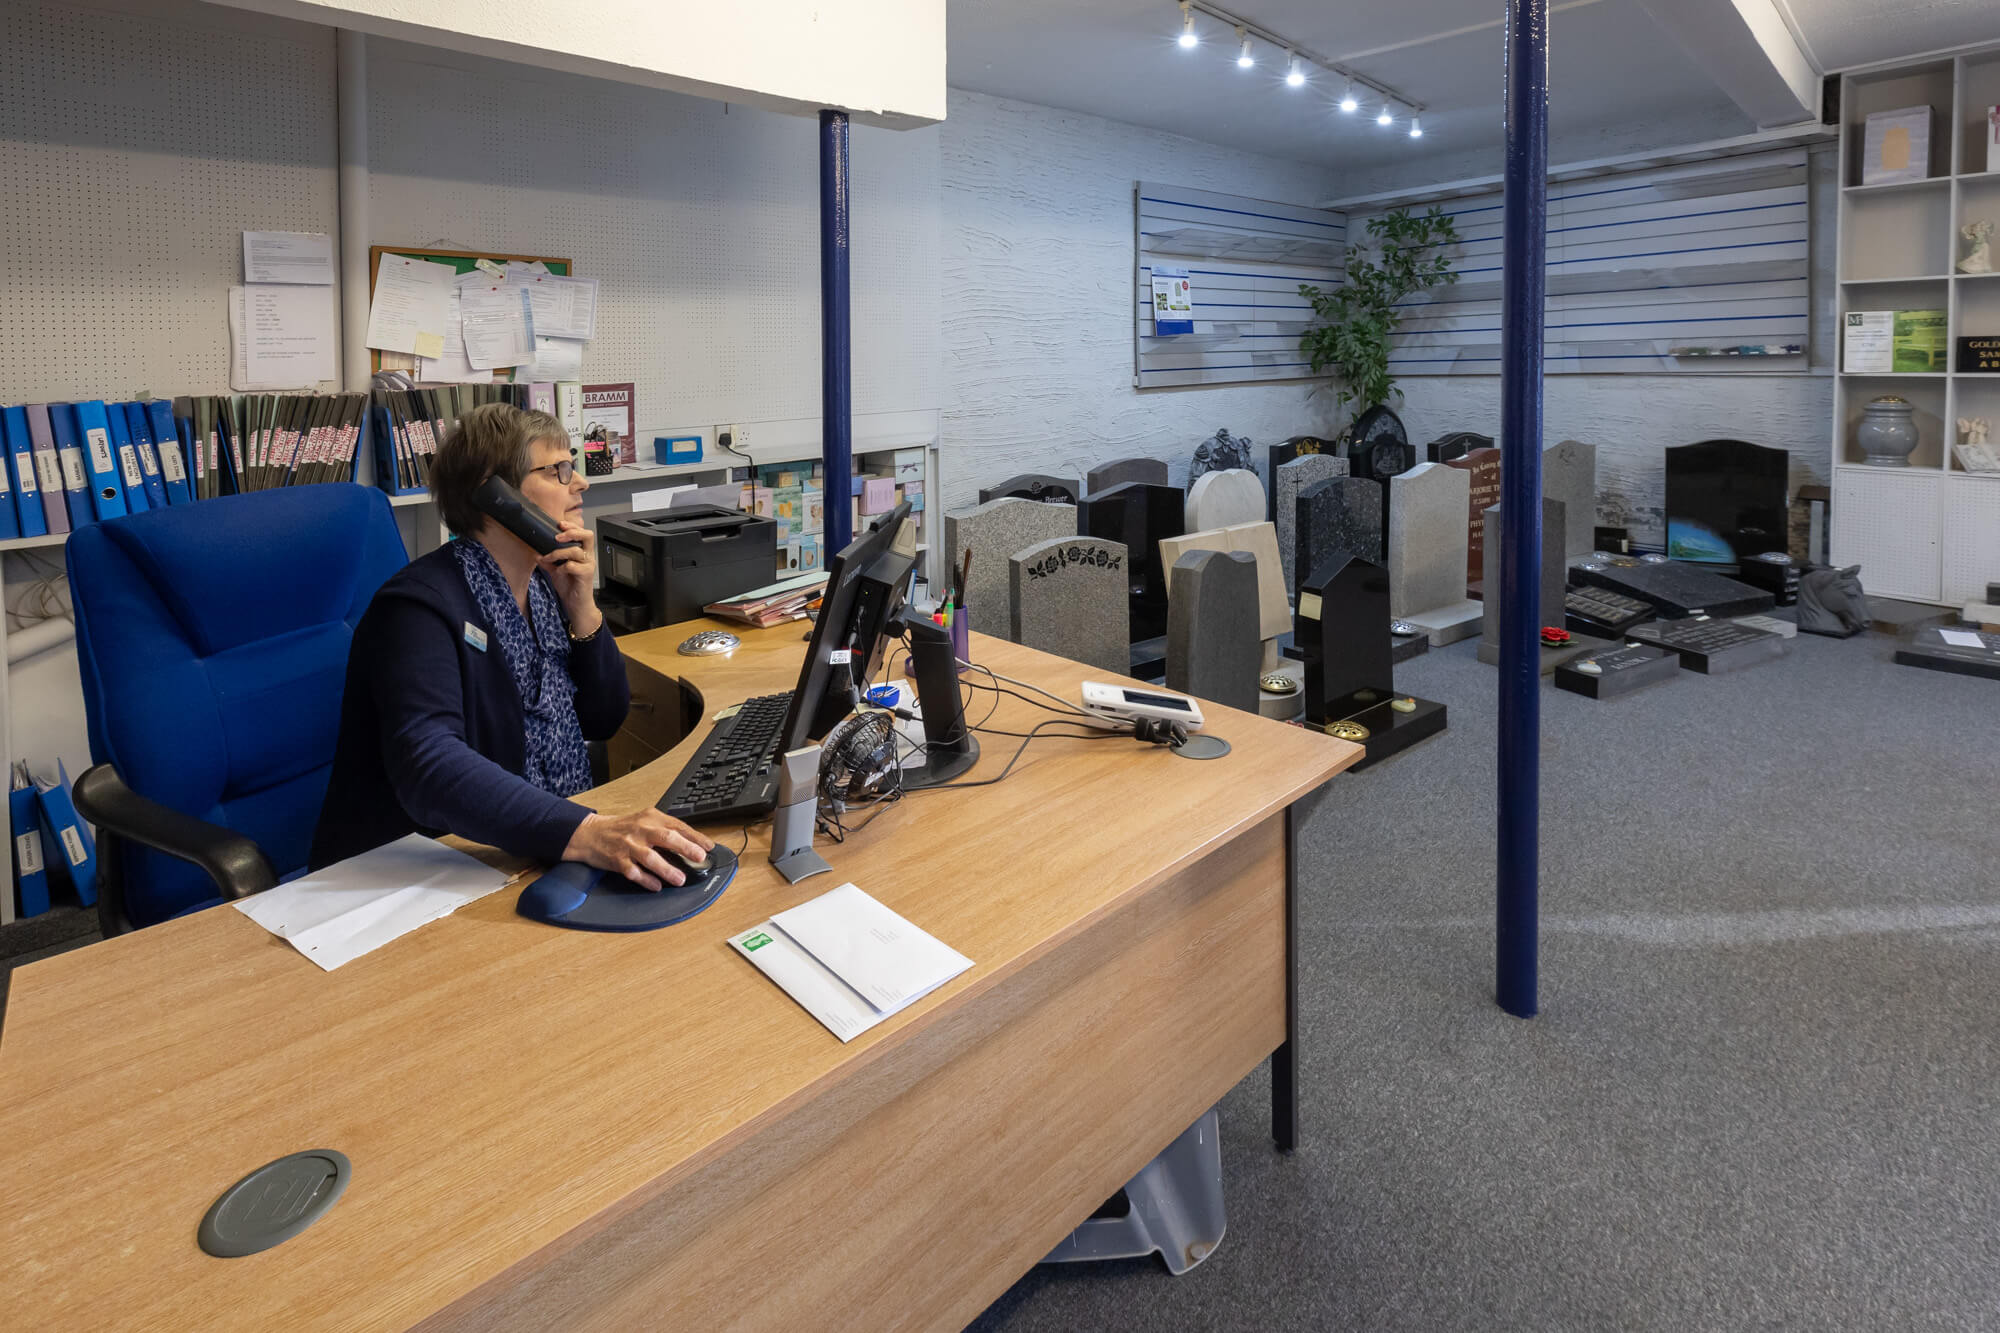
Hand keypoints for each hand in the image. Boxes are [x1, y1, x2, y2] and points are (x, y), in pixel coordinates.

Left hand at [539, 522, 601, 636]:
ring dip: (558, 552)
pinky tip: (557, 572)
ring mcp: (588, 565)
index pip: (583, 533)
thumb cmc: (569, 586)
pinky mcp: (586, 575)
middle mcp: (588, 556)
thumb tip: (535, 552)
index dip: (572, 526)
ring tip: (548, 557)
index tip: (559, 524)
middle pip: (587, 536)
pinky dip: (561, 567)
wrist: (576, 604)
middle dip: (571, 532)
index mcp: (583, 552)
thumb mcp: (556, 570)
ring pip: (576, 550)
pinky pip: (572, 565)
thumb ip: (548, 561)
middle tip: (557, 536)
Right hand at [563, 810, 715, 890]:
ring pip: (650, 857)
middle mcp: (640, 830)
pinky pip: (634, 872)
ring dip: (667, 869)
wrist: (591, 833)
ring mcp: (628, 845)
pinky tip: (656, 886)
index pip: (677, 825)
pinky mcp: (617, 860)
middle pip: (666, 837)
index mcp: (651, 818)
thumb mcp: (645, 821)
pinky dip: (646, 880)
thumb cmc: (623, 828)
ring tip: (680, 879)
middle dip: (685, 847)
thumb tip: (693, 845)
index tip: (709, 846)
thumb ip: (665, 830)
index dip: (695, 836)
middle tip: (699, 857)